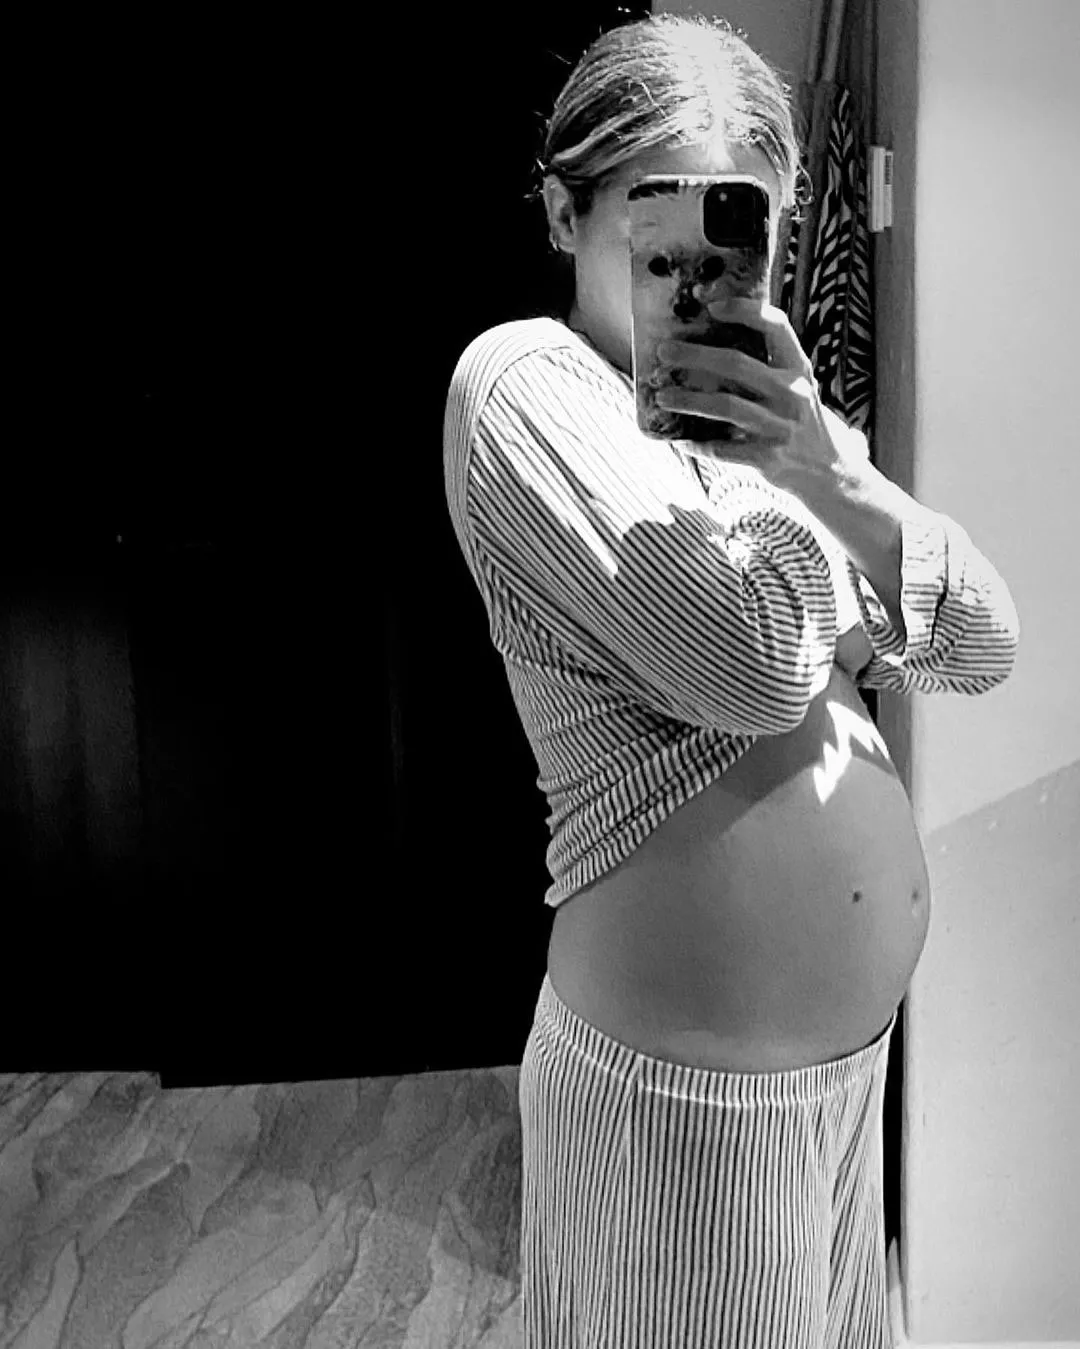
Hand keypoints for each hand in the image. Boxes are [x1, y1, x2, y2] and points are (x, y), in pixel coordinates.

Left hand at [652, 298, 869, 495]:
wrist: (827, 468)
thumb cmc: (797, 417)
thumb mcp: (794, 384)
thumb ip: (764, 364)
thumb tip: (708, 340)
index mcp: (798, 368)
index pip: (776, 326)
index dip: (744, 311)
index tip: (711, 306)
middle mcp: (792, 393)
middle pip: (736, 365)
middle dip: (695, 356)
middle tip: (664, 352)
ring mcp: (780, 426)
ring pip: (725, 406)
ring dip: (688, 400)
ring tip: (662, 396)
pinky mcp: (767, 458)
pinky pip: (722, 449)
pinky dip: (697, 444)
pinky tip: (680, 440)